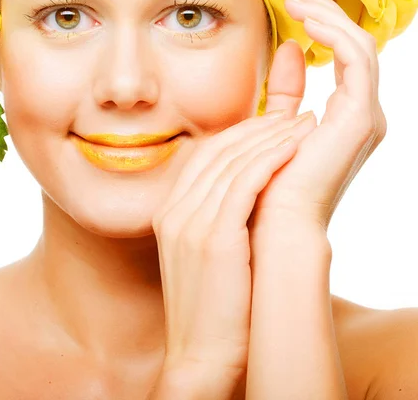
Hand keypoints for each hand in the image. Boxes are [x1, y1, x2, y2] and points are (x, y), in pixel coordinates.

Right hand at [151, 111, 314, 394]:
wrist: (201, 357)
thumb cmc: (212, 307)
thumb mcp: (201, 254)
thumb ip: (212, 217)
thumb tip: (244, 190)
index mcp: (168, 211)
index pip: (203, 155)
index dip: (238, 133)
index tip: (270, 122)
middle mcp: (174, 211)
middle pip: (217, 151)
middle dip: (258, 127)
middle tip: (292, 114)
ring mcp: (190, 223)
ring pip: (233, 162)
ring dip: (271, 137)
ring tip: (302, 124)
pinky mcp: (214, 238)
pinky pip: (245, 183)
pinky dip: (270, 159)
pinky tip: (293, 147)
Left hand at [249, 0, 386, 237]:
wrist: (270, 223)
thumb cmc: (266, 179)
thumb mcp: (274, 121)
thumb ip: (286, 88)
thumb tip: (291, 49)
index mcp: (346, 114)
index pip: (341, 50)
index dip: (317, 16)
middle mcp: (363, 112)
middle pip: (353, 40)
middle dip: (321, 6)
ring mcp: (366, 115)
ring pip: (359, 43)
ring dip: (326, 12)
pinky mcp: (361, 117)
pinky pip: (357, 59)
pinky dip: (335, 33)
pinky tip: (304, 19)